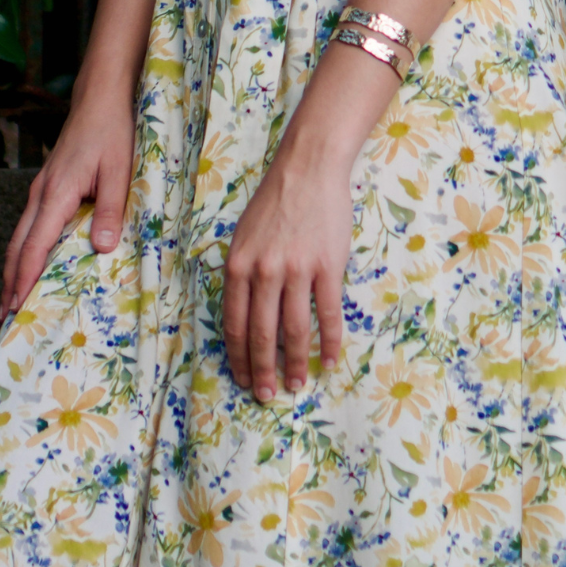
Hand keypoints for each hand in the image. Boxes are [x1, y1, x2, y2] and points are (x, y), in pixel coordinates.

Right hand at [0, 95, 134, 319]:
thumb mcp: (118, 171)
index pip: (34, 245)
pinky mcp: (49, 186)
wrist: (100, 100)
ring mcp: (42, 190)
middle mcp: (42, 195)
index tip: (16, 306)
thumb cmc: (112, 132)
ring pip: (20, 236)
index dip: (24, 278)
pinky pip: (30, 224)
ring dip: (14, 267)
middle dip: (10, 282)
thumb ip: (110, 209)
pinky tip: (31, 260)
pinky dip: (25, 249)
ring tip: (11, 298)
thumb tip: (102, 248)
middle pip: (17, 246)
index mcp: (57, 194)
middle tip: (4, 316)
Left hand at [223, 137, 353, 403]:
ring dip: (295, 364)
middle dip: (262, 371)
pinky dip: (330, 341)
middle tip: (266, 396)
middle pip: (261, 335)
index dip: (239, 358)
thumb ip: (241, 276)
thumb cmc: (274, 203)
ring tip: (296, 385)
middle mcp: (263, 273)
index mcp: (238, 267)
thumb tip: (244, 318)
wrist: (308, 170)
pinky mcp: (327, 266)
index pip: (234, 325)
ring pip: (294, 331)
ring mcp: (296, 270)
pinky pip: (328, 314)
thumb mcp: (242, 238)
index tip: (244, 380)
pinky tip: (330, 360)